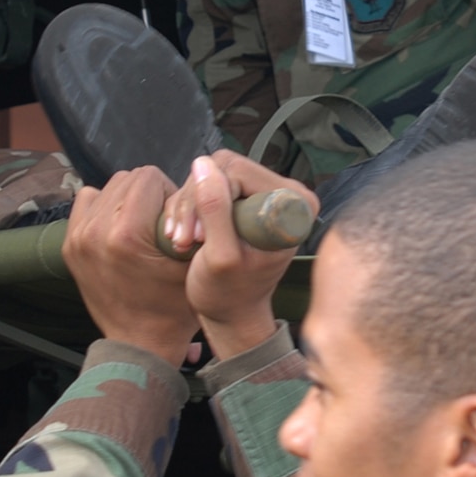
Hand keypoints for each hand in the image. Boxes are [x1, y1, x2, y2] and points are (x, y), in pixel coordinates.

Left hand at [61, 167, 198, 361]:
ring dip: (128, 199)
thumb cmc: (172, 309)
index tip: (174, 219)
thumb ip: (192, 220)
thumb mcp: (194, 263)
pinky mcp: (70, 244)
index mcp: (126, 234)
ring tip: (141, 226)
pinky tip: (119, 228)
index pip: (150, 177)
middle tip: (160, 224)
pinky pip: (87, 201)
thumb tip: (192, 188)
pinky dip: (105, 206)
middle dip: (150, 195)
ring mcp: (77, 238)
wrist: (139, 344)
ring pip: (109, 186)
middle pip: (129, 178)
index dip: (170, 193)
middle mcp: (95, 231)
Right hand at [163, 152, 315, 358]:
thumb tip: (203, 164)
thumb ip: (215, 210)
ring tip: (182, 240)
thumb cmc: (229, 294)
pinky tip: (184, 234)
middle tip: (183, 239)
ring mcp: (264, 192)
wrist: (231, 312)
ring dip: (188, 207)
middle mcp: (285, 191)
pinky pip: (208, 183)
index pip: (237, 171)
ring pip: (210, 172)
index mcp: (294, 202)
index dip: (208, 200)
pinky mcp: (245, 196)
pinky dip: (189, 207)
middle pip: (223, 166)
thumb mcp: (220, 257)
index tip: (197, 237)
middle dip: (195, 202)